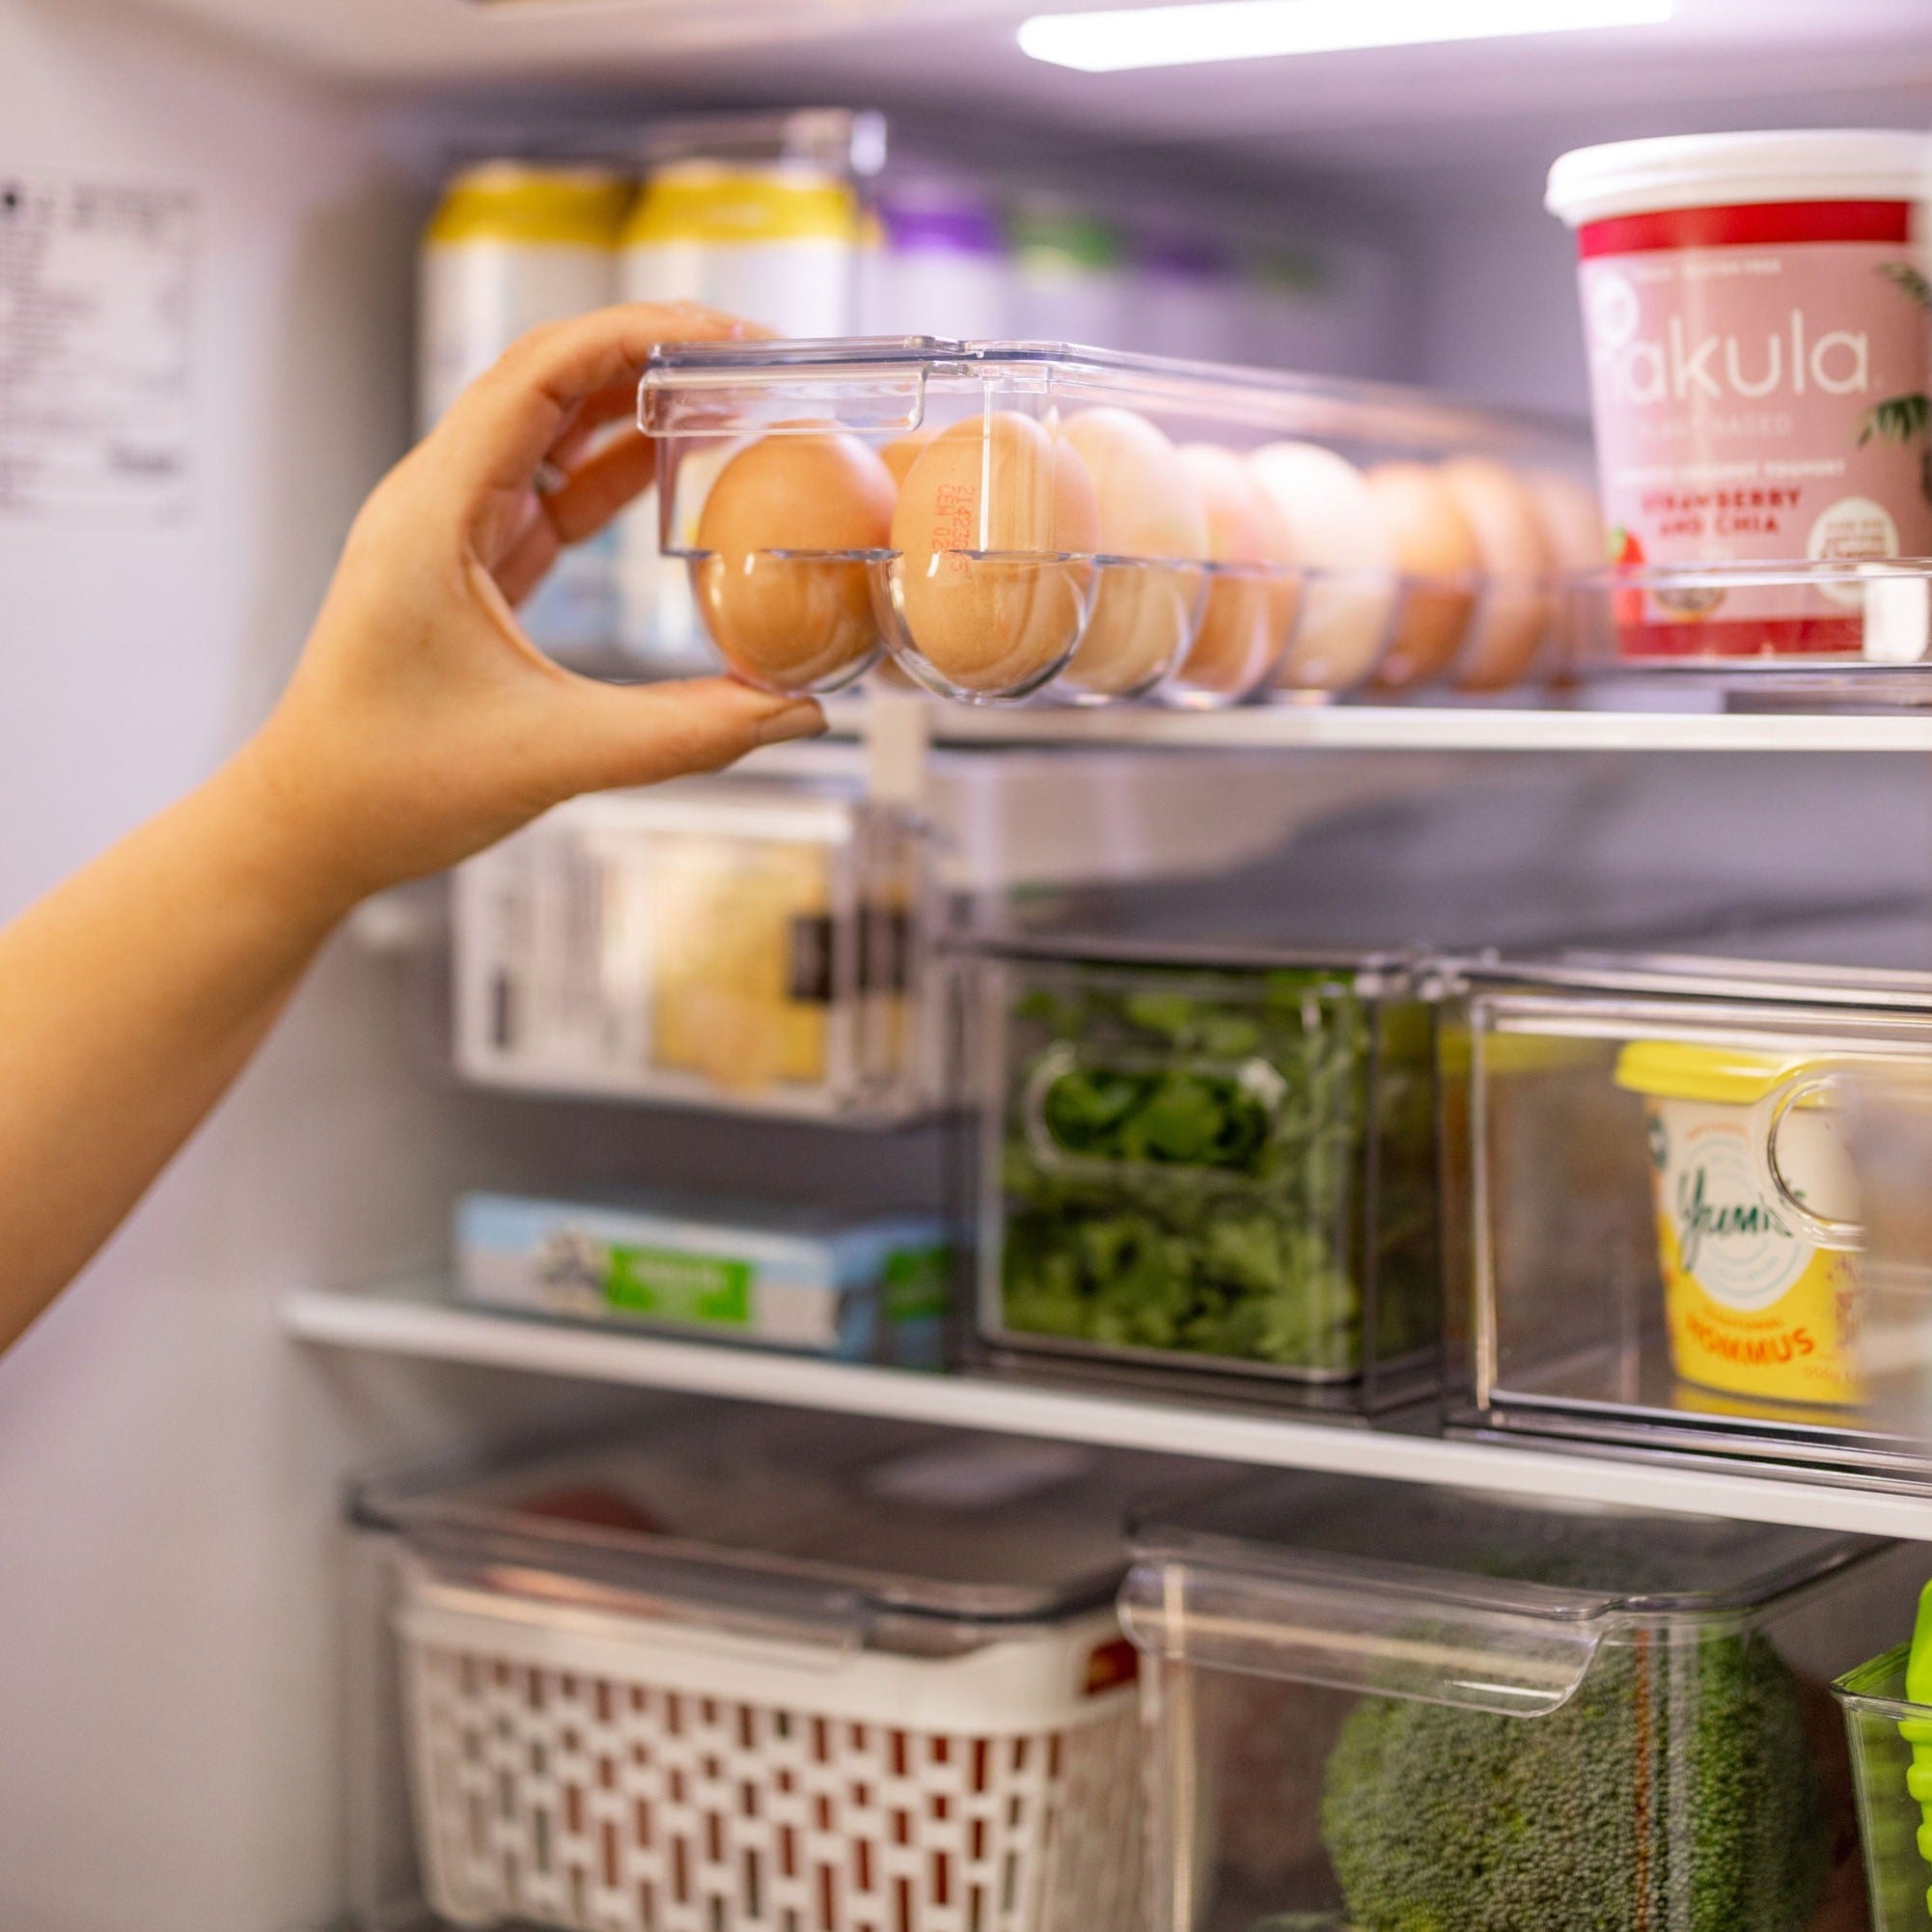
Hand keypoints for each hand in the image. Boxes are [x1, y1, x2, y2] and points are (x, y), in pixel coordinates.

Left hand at [232, 302, 824, 917]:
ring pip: (548, 434)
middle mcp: (434, 501)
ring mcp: (447, 531)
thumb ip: (688, 733)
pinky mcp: (465, 570)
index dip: (637, 335)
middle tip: (748, 356)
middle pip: (548, 383)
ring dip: (631, 410)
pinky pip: (545, 495)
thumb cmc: (391, 784)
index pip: (540, 375)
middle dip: (647, 355)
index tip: (725, 334)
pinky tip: (671, 474)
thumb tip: (799, 714)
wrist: (309, 829)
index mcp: (435, 512)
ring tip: (724, 399)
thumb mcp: (554, 754)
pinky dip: (609, 475)